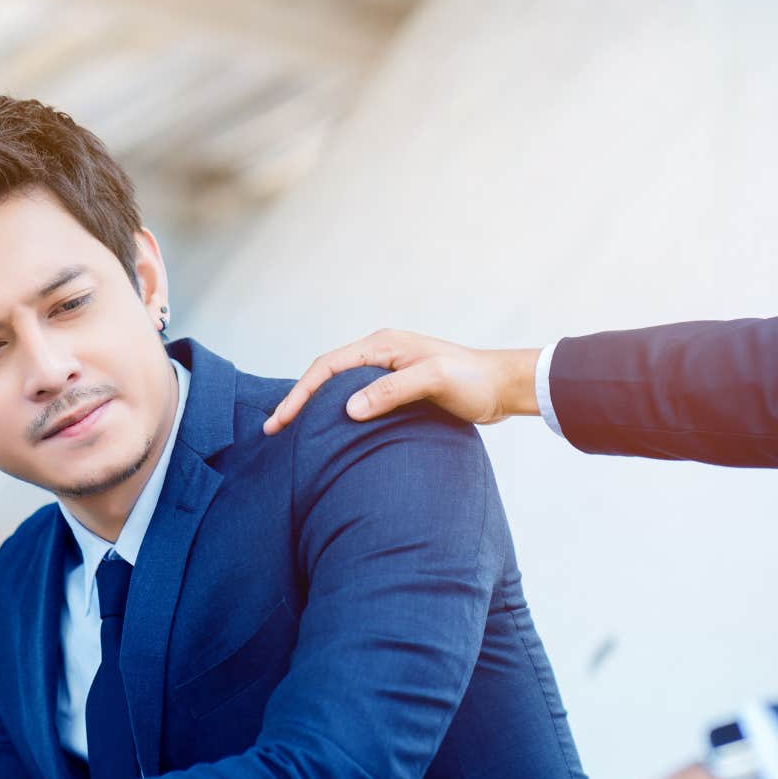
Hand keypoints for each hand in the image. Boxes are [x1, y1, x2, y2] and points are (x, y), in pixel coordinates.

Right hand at [262, 329, 541, 434]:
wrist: (503, 386)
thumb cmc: (473, 381)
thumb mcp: (434, 382)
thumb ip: (392, 391)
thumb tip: (348, 408)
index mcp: (383, 346)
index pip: (327, 367)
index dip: (300, 394)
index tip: (279, 421)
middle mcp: (381, 354)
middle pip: (326, 375)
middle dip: (298, 400)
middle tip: (274, 429)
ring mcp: (388, 371)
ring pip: (339, 388)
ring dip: (314, 407)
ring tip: (292, 432)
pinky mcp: (398, 389)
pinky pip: (356, 399)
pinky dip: (336, 413)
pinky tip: (330, 432)